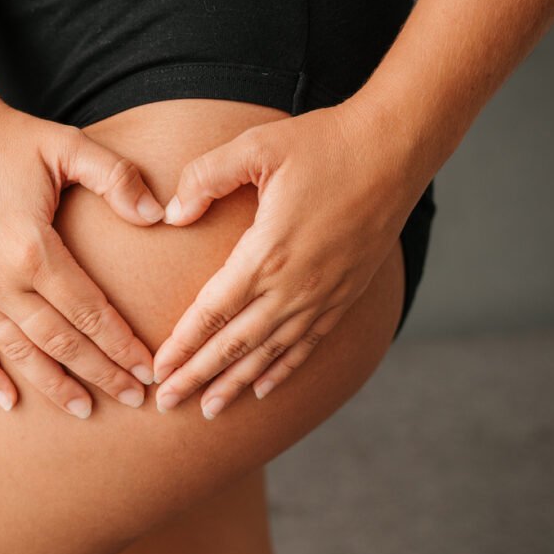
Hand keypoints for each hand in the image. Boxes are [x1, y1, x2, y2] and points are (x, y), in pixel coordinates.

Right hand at [0, 98, 162, 417]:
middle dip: (101, 373)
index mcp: (32, 247)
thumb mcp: (69, 145)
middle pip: (60, 341)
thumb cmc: (10, 137)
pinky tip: (8, 401)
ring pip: (19, 350)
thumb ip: (117, 178)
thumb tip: (159, 215)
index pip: (89, 311)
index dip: (121, 345)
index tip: (149, 369)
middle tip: (134, 399)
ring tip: (85, 409)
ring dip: (53, 384)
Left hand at [152, 101, 424, 418]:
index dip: (183, 346)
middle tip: (166, 404)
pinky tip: (263, 388)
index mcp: (267, 253)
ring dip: (236, 383)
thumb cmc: (323, 143)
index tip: (158, 371)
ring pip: (270, 354)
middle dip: (198, 377)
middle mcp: (295, 286)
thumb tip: (171, 215)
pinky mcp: (345, 295)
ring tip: (210, 410)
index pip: (212, 312)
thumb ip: (205, 178)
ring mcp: (323, 295)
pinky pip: (308, 345)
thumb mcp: (256, 147)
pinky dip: (283, 370)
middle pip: (235, 345)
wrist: (395, 149)